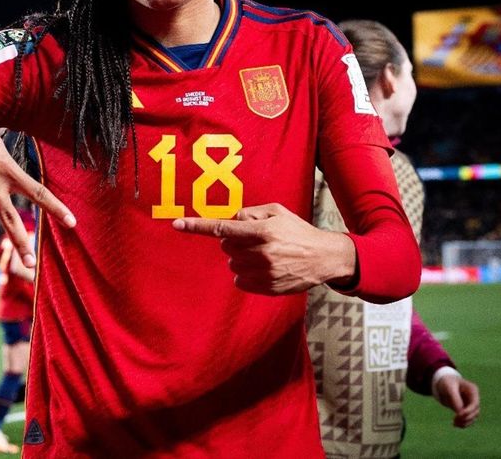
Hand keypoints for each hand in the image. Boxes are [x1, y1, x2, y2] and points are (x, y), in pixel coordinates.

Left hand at [173, 203, 355, 294]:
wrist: (324, 257)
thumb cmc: (298, 231)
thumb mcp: (277, 212)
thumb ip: (250, 213)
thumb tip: (230, 220)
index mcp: (262, 232)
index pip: (222, 228)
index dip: (197, 226)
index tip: (177, 224)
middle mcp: (261, 253)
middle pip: (226, 246)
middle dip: (234, 241)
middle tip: (254, 239)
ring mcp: (264, 273)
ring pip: (232, 264)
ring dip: (240, 258)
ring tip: (263, 254)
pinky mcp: (267, 288)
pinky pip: (239, 281)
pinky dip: (245, 274)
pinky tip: (262, 268)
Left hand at [434, 373, 480, 427]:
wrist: (442, 382)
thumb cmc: (446, 382)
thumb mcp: (449, 388)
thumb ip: (455, 399)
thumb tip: (460, 413)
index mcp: (473, 390)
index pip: (475, 404)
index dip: (469, 411)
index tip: (459, 415)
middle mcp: (474, 398)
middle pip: (475, 412)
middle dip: (466, 418)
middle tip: (455, 421)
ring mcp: (471, 405)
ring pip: (473, 417)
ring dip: (465, 422)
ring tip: (455, 424)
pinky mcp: (466, 410)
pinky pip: (468, 419)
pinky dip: (463, 423)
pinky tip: (456, 425)